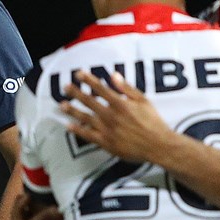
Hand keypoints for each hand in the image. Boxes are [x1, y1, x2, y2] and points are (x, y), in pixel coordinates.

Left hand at [59, 70, 179, 162]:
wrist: (158, 145)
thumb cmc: (153, 122)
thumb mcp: (143, 101)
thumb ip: (127, 88)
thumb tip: (113, 75)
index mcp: (120, 104)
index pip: (100, 88)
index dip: (88, 80)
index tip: (78, 74)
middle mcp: (111, 116)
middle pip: (89, 102)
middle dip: (76, 93)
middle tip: (65, 87)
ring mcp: (107, 130)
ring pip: (85, 118)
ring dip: (72, 110)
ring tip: (62, 105)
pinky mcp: (106, 143)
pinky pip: (88, 136)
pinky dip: (78, 130)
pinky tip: (69, 125)